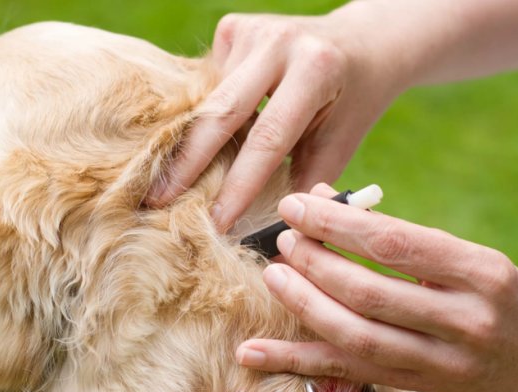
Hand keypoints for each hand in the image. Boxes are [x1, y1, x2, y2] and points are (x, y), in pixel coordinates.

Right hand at [146, 6, 408, 230]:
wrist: (360, 44)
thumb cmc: (351, 103)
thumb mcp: (340, 144)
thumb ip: (304, 184)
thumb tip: (266, 237)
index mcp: (315, 70)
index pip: (268, 138)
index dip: (239, 185)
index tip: (216, 222)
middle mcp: (279, 42)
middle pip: (220, 112)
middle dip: (187, 163)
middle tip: (157, 202)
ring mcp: (251, 30)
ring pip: (208, 99)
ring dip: (191, 143)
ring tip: (165, 183)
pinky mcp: (233, 28)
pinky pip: (208, 85)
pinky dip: (204, 116)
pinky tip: (202, 138)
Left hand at [237, 184, 517, 391]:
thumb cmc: (500, 298)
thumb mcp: (470, 259)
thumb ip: (403, 238)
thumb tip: (327, 201)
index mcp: (480, 273)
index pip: (396, 244)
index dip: (337, 224)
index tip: (296, 205)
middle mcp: (464, 321)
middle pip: (370, 292)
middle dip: (316, 264)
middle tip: (283, 240)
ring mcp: (440, 363)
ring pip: (356, 336)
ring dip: (304, 306)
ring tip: (273, 276)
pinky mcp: (416, 388)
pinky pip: (347, 374)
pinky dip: (294, 362)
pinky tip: (251, 352)